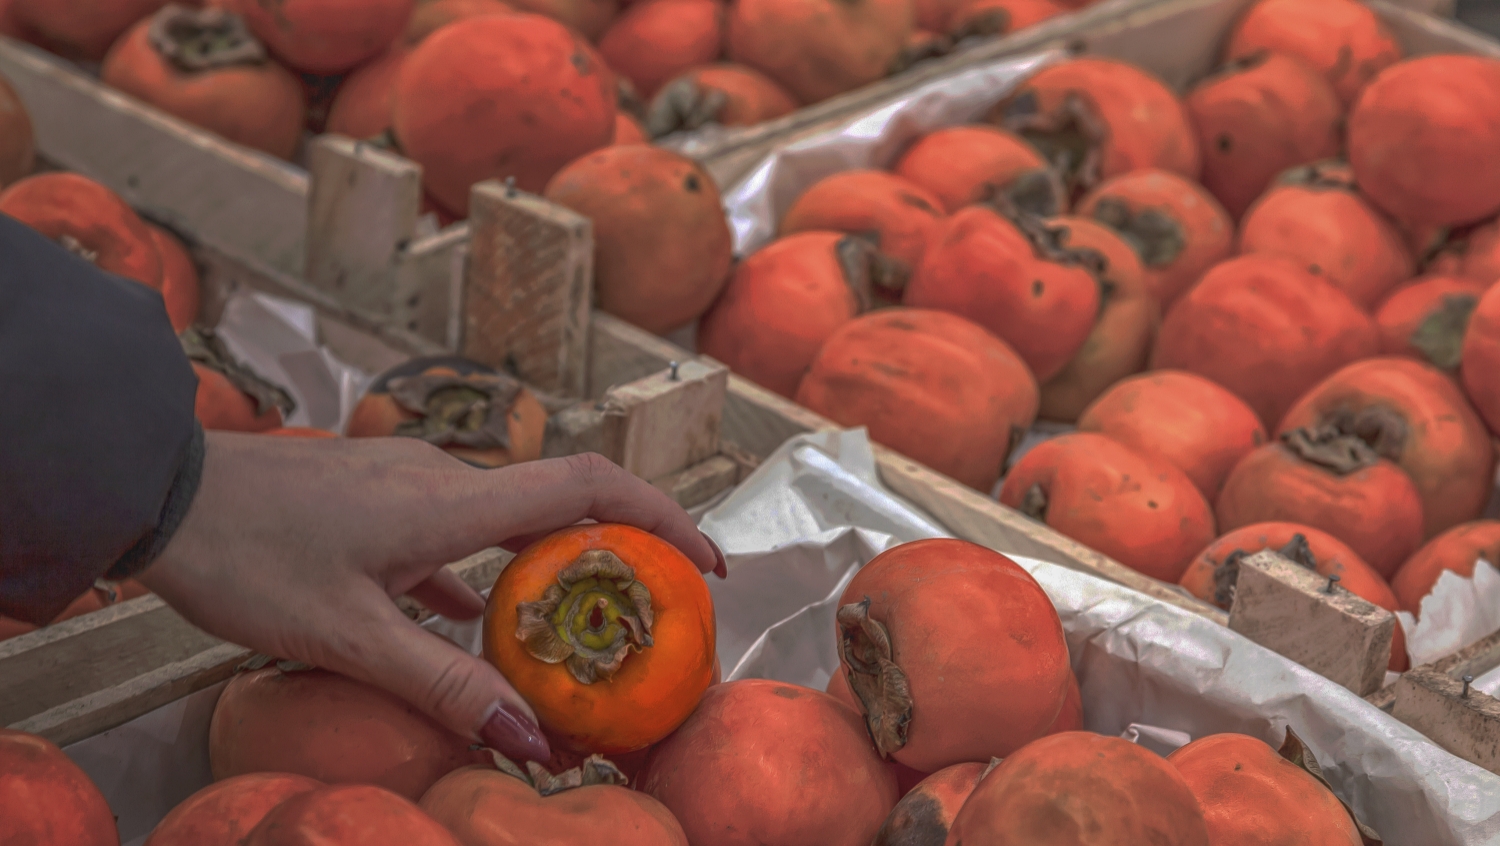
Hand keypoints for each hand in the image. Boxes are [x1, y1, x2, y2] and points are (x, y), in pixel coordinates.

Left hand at [138, 432, 726, 764]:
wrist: (160, 489)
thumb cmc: (249, 556)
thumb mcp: (349, 636)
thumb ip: (444, 686)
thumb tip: (536, 740)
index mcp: (452, 501)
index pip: (588, 486)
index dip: (660, 515)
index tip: (703, 561)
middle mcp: (444, 478)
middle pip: (561, 501)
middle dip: (617, 549)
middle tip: (649, 609)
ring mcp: (407, 482)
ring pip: (506, 520)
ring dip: (546, 567)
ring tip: (566, 628)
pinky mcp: (376, 496)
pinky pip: (454, 529)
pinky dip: (480, 573)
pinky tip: (463, 618)